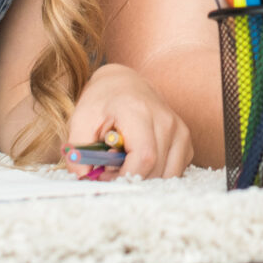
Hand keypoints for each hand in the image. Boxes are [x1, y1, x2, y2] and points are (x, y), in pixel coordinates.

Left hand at [65, 61, 193, 179]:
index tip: (105, 177)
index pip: (145, 157)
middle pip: (156, 170)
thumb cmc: (102, 101)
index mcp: (139, 111)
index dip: (125, 177)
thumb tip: (82, 179)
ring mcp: (179, 129)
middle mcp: (165, 119)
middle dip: (131, 180)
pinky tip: (139, 162)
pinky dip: (157, 175)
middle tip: (110, 171)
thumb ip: (78, 151)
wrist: (123, 82)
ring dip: (145, 180)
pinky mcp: (184, 139)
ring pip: (169, 174)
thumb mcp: (81, 120)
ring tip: (125, 166)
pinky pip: (175, 170)